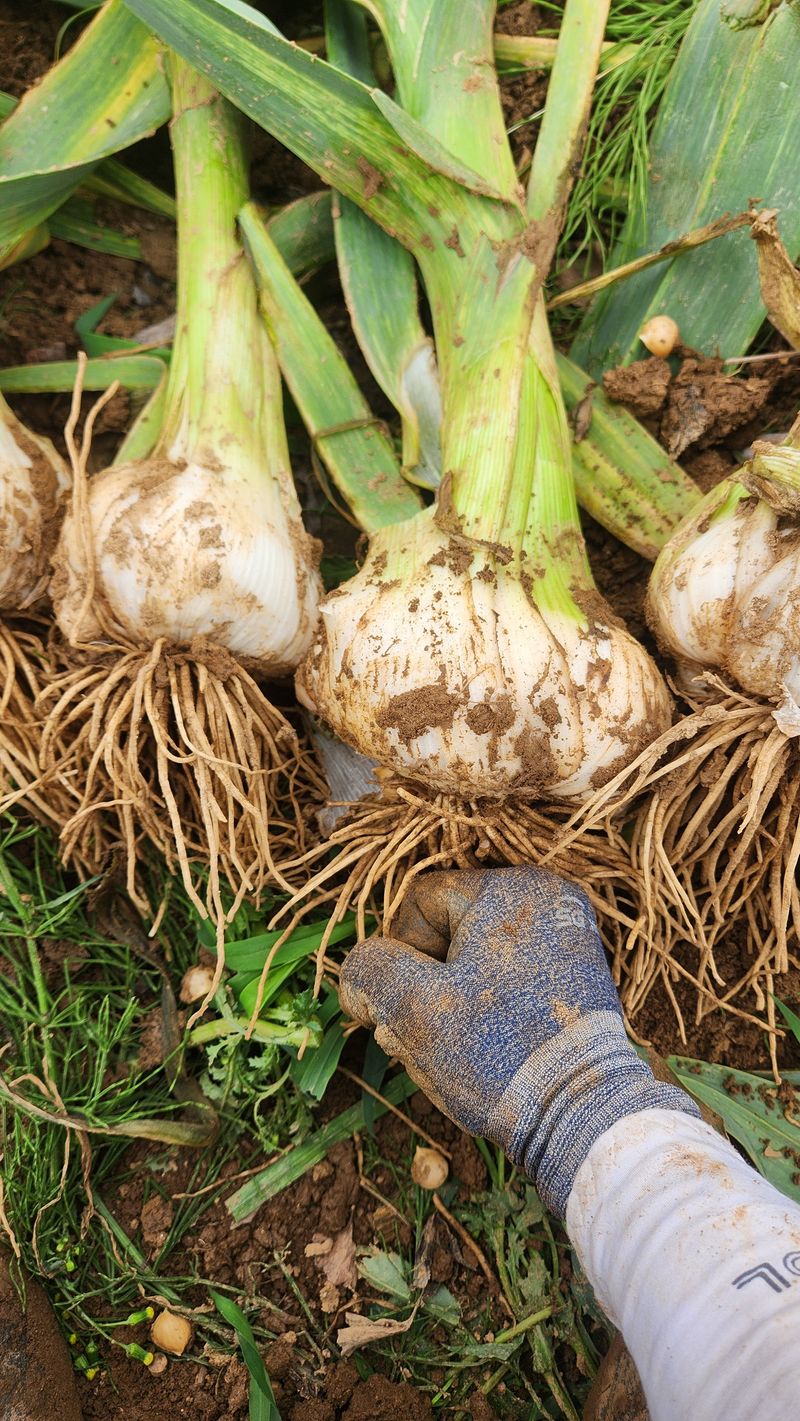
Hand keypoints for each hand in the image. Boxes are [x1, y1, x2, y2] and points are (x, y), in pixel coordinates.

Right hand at [340, 867, 695, 1215]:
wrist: (583, 1118)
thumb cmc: (498, 1054)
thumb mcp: (414, 1008)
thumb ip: (370, 973)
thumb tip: (358, 975)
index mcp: (514, 889)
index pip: (419, 903)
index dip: (397, 957)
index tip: (406, 1007)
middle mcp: (547, 902)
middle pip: (446, 934)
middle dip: (422, 987)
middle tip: (425, 1039)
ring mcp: (566, 941)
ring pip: (472, 964)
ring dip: (448, 1006)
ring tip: (456, 1053)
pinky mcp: (574, 982)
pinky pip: (506, 984)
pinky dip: (485, 1015)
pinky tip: (484, 1055)